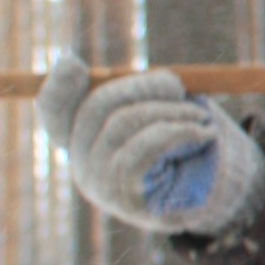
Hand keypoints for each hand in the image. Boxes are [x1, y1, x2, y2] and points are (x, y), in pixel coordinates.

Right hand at [40, 55, 264, 239]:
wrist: (210, 202)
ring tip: (201, 116)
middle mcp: (82, 165)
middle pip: (96, 107)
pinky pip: (146, 147)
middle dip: (140, 87)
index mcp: (84, 143)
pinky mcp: (127, 199)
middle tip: (177, 85)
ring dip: (170, 110)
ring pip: (124, 122)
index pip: (54, 113)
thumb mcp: (160, 118)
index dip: (58, 87)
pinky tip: (204, 134)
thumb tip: (140, 75)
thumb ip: (139, 95)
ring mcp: (101, 184)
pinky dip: (180, 131)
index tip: (72, 62)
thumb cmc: (184, 153)